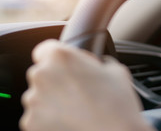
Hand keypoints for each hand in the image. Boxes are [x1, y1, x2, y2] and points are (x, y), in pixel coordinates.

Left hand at [20, 40, 153, 130]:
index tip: (68, 65)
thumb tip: (96, 66)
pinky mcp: (30, 124)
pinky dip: (50, 118)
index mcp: (61, 57)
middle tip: (79, 89)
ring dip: (53, 99)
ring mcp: (34, 102)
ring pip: (39, 95)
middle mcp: (42, 76)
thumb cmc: (117, 105)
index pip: (46, 48)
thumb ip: (98, 63)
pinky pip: (37, 116)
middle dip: (57, 79)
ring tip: (77, 109)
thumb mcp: (116, 70)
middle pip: (42, 72)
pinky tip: (71, 121)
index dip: (58, 57)